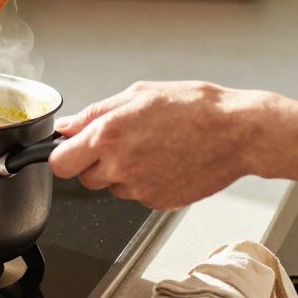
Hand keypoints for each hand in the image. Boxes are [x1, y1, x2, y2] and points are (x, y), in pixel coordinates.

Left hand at [49, 81, 268, 209]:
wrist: (238, 133)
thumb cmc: (194, 107)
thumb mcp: (139, 94)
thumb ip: (96, 113)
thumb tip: (68, 127)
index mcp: (109, 136)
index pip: (59, 163)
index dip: (63, 156)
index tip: (71, 150)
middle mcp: (120, 166)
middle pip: (84, 178)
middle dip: (94, 162)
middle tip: (122, 142)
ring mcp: (140, 189)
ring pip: (112, 187)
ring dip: (122, 172)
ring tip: (152, 148)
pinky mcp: (159, 202)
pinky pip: (138, 194)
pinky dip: (146, 181)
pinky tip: (166, 161)